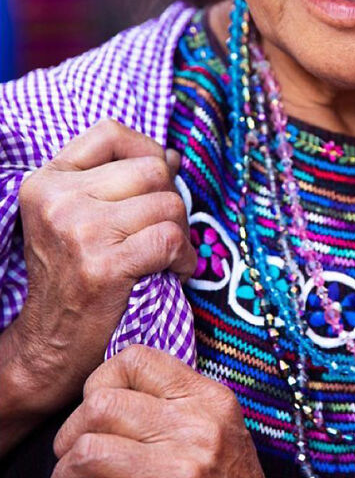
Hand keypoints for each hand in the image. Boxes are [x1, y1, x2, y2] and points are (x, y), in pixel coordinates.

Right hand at [13, 119, 195, 416]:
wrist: (47, 345)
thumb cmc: (72, 277)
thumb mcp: (77, 218)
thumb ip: (118, 181)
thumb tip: (172, 156)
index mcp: (49, 181)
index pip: (111, 133)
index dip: (147, 149)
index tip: (156, 180)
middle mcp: (59, 200)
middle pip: (152, 170)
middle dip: (171, 199)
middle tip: (165, 229)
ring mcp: (79, 232)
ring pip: (168, 204)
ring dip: (180, 232)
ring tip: (167, 254)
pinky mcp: (103, 267)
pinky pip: (170, 240)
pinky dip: (183, 258)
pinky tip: (173, 271)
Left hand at [51, 346, 302, 477]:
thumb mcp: (218, 428)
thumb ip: (174, 403)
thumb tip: (105, 394)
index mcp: (209, 397)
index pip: (135, 359)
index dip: (100, 381)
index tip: (96, 412)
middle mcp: (198, 426)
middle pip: (100, 406)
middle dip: (70, 435)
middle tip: (73, 458)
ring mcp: (183, 470)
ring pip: (89, 452)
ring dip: (66, 475)